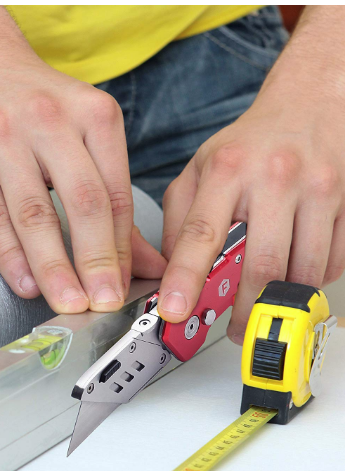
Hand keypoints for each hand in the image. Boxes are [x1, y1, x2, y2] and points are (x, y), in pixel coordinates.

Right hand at [0, 6, 166, 313]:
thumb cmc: (35, 107)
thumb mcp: (84, 135)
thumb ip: (113, 200)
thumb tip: (146, 263)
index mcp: (93, 115)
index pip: (115, 193)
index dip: (123, 246)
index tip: (125, 286)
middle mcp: (50, 120)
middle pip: (83, 202)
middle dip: (97, 260)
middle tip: (104, 302)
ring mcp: (1, 135)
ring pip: (34, 214)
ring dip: (54, 266)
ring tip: (68, 303)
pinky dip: (10, 255)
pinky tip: (25, 284)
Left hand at [158, 85, 343, 342]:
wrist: (311, 104)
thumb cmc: (250, 144)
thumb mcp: (201, 169)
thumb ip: (180, 218)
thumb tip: (169, 271)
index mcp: (227, 169)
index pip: (200, 233)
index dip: (185, 278)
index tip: (173, 310)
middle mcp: (275, 178)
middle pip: (260, 266)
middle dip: (244, 311)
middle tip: (234, 330)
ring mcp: (318, 190)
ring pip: (303, 272)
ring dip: (281, 301)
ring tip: (264, 304)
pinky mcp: (349, 203)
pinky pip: (333, 263)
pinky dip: (311, 280)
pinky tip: (294, 272)